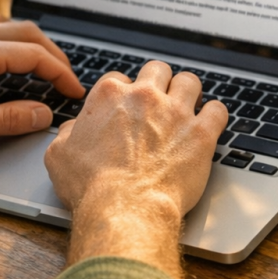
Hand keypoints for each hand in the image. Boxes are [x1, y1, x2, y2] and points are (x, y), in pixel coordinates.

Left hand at [0, 12, 83, 156]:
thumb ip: (10, 119)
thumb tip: (44, 113)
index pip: (33, 55)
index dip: (61, 73)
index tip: (73, 91)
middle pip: (25, 32)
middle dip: (53, 53)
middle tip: (67, 77)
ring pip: (4, 23)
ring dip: (30, 40)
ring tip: (43, 61)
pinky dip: (5, 35)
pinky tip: (4, 52)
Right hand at [44, 62, 227, 278]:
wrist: (125, 208)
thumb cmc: (92, 186)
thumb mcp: (59, 156)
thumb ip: (67, 133)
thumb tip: (73, 129)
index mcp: (109, 96)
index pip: (118, 79)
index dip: (123, 94)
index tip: (127, 108)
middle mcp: (144, 97)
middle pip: (157, 71)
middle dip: (158, 83)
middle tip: (158, 102)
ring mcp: (176, 112)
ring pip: (190, 82)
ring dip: (188, 92)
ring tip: (187, 107)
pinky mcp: (201, 133)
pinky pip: (218, 110)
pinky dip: (215, 114)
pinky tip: (210, 123)